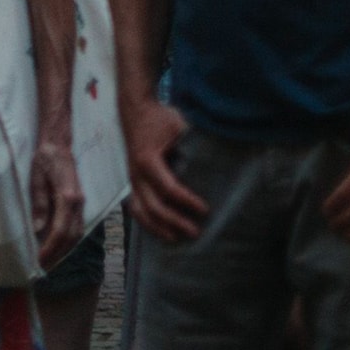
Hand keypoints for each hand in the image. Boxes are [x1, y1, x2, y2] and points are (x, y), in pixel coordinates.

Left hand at [30, 137, 85, 262]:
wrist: (58, 143)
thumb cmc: (44, 160)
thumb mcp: (36, 180)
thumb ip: (39, 203)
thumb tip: (37, 229)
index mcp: (67, 197)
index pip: (60, 231)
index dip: (49, 249)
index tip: (37, 262)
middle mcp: (78, 202)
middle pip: (72, 236)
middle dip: (57, 254)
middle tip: (41, 269)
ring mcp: (81, 202)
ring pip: (77, 233)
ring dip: (64, 249)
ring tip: (48, 261)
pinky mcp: (79, 201)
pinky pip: (77, 226)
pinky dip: (68, 240)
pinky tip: (57, 246)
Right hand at [126, 93, 209, 242]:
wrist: (136, 111)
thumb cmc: (161, 119)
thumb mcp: (179, 125)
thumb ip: (193, 142)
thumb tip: (217, 157)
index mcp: (148, 161)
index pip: (168, 188)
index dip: (187, 201)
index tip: (205, 209)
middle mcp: (136, 175)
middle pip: (154, 207)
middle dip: (175, 221)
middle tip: (195, 231)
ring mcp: (131, 180)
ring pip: (140, 212)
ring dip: (158, 228)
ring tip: (176, 239)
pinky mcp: (132, 183)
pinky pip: (136, 208)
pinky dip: (147, 222)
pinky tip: (160, 230)